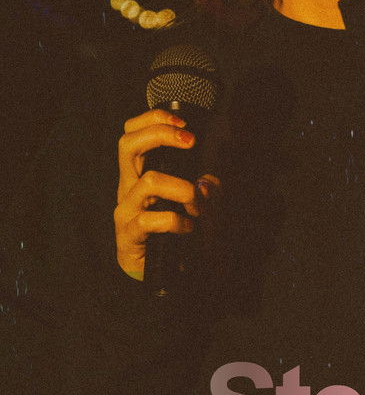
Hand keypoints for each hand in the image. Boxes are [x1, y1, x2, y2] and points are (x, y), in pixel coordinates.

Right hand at [114, 109, 220, 280]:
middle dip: (160, 135)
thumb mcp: (202, 203)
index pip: (132, 133)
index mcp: (141, 173)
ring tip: (198, 205)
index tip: (183, 122)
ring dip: (183, 188)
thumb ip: (208, 185)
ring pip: (148, 181)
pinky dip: (177, 221)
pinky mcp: (129, 235)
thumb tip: (208, 179)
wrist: (167, 276)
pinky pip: (151, 219)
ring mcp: (126, 210)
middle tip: (190, 142)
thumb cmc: (182, 233)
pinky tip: (188, 228)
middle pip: (126, 144)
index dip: (153, 119)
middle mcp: (128, 187)